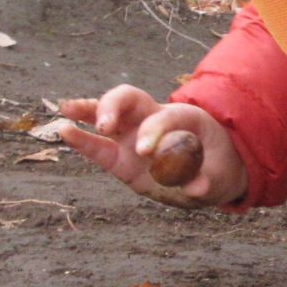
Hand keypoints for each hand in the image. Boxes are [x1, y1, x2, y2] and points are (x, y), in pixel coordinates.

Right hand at [58, 85, 248, 208]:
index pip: (164, 117)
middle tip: (105, 126)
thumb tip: (195, 187)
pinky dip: (81, 138)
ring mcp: (134, 136)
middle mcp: (154, 120)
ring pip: (108, 113)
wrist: (210, 174)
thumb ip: (209, 180)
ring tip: (68, 110)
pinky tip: (64, 130)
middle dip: (113, 106)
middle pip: (129, 99)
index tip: (145, 152)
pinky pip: (98, 146)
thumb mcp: (221, 176)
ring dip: (89, 110)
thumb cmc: (217, 167)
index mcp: (184, 118)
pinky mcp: (121, 158)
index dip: (153, 131)